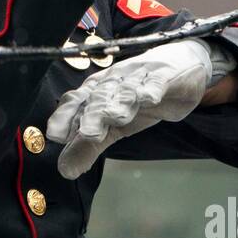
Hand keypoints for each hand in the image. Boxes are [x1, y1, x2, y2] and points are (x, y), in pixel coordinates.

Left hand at [45, 39, 218, 179]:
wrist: (181, 67)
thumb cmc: (140, 98)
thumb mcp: (114, 125)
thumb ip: (88, 147)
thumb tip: (65, 171)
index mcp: (96, 90)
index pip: (77, 101)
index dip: (66, 116)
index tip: (55, 135)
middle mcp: (113, 80)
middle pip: (100, 97)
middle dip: (92, 114)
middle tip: (85, 133)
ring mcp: (139, 76)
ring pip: (126, 89)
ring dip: (119, 102)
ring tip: (113, 117)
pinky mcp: (164, 76)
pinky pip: (157, 81)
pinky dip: (152, 88)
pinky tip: (149, 98)